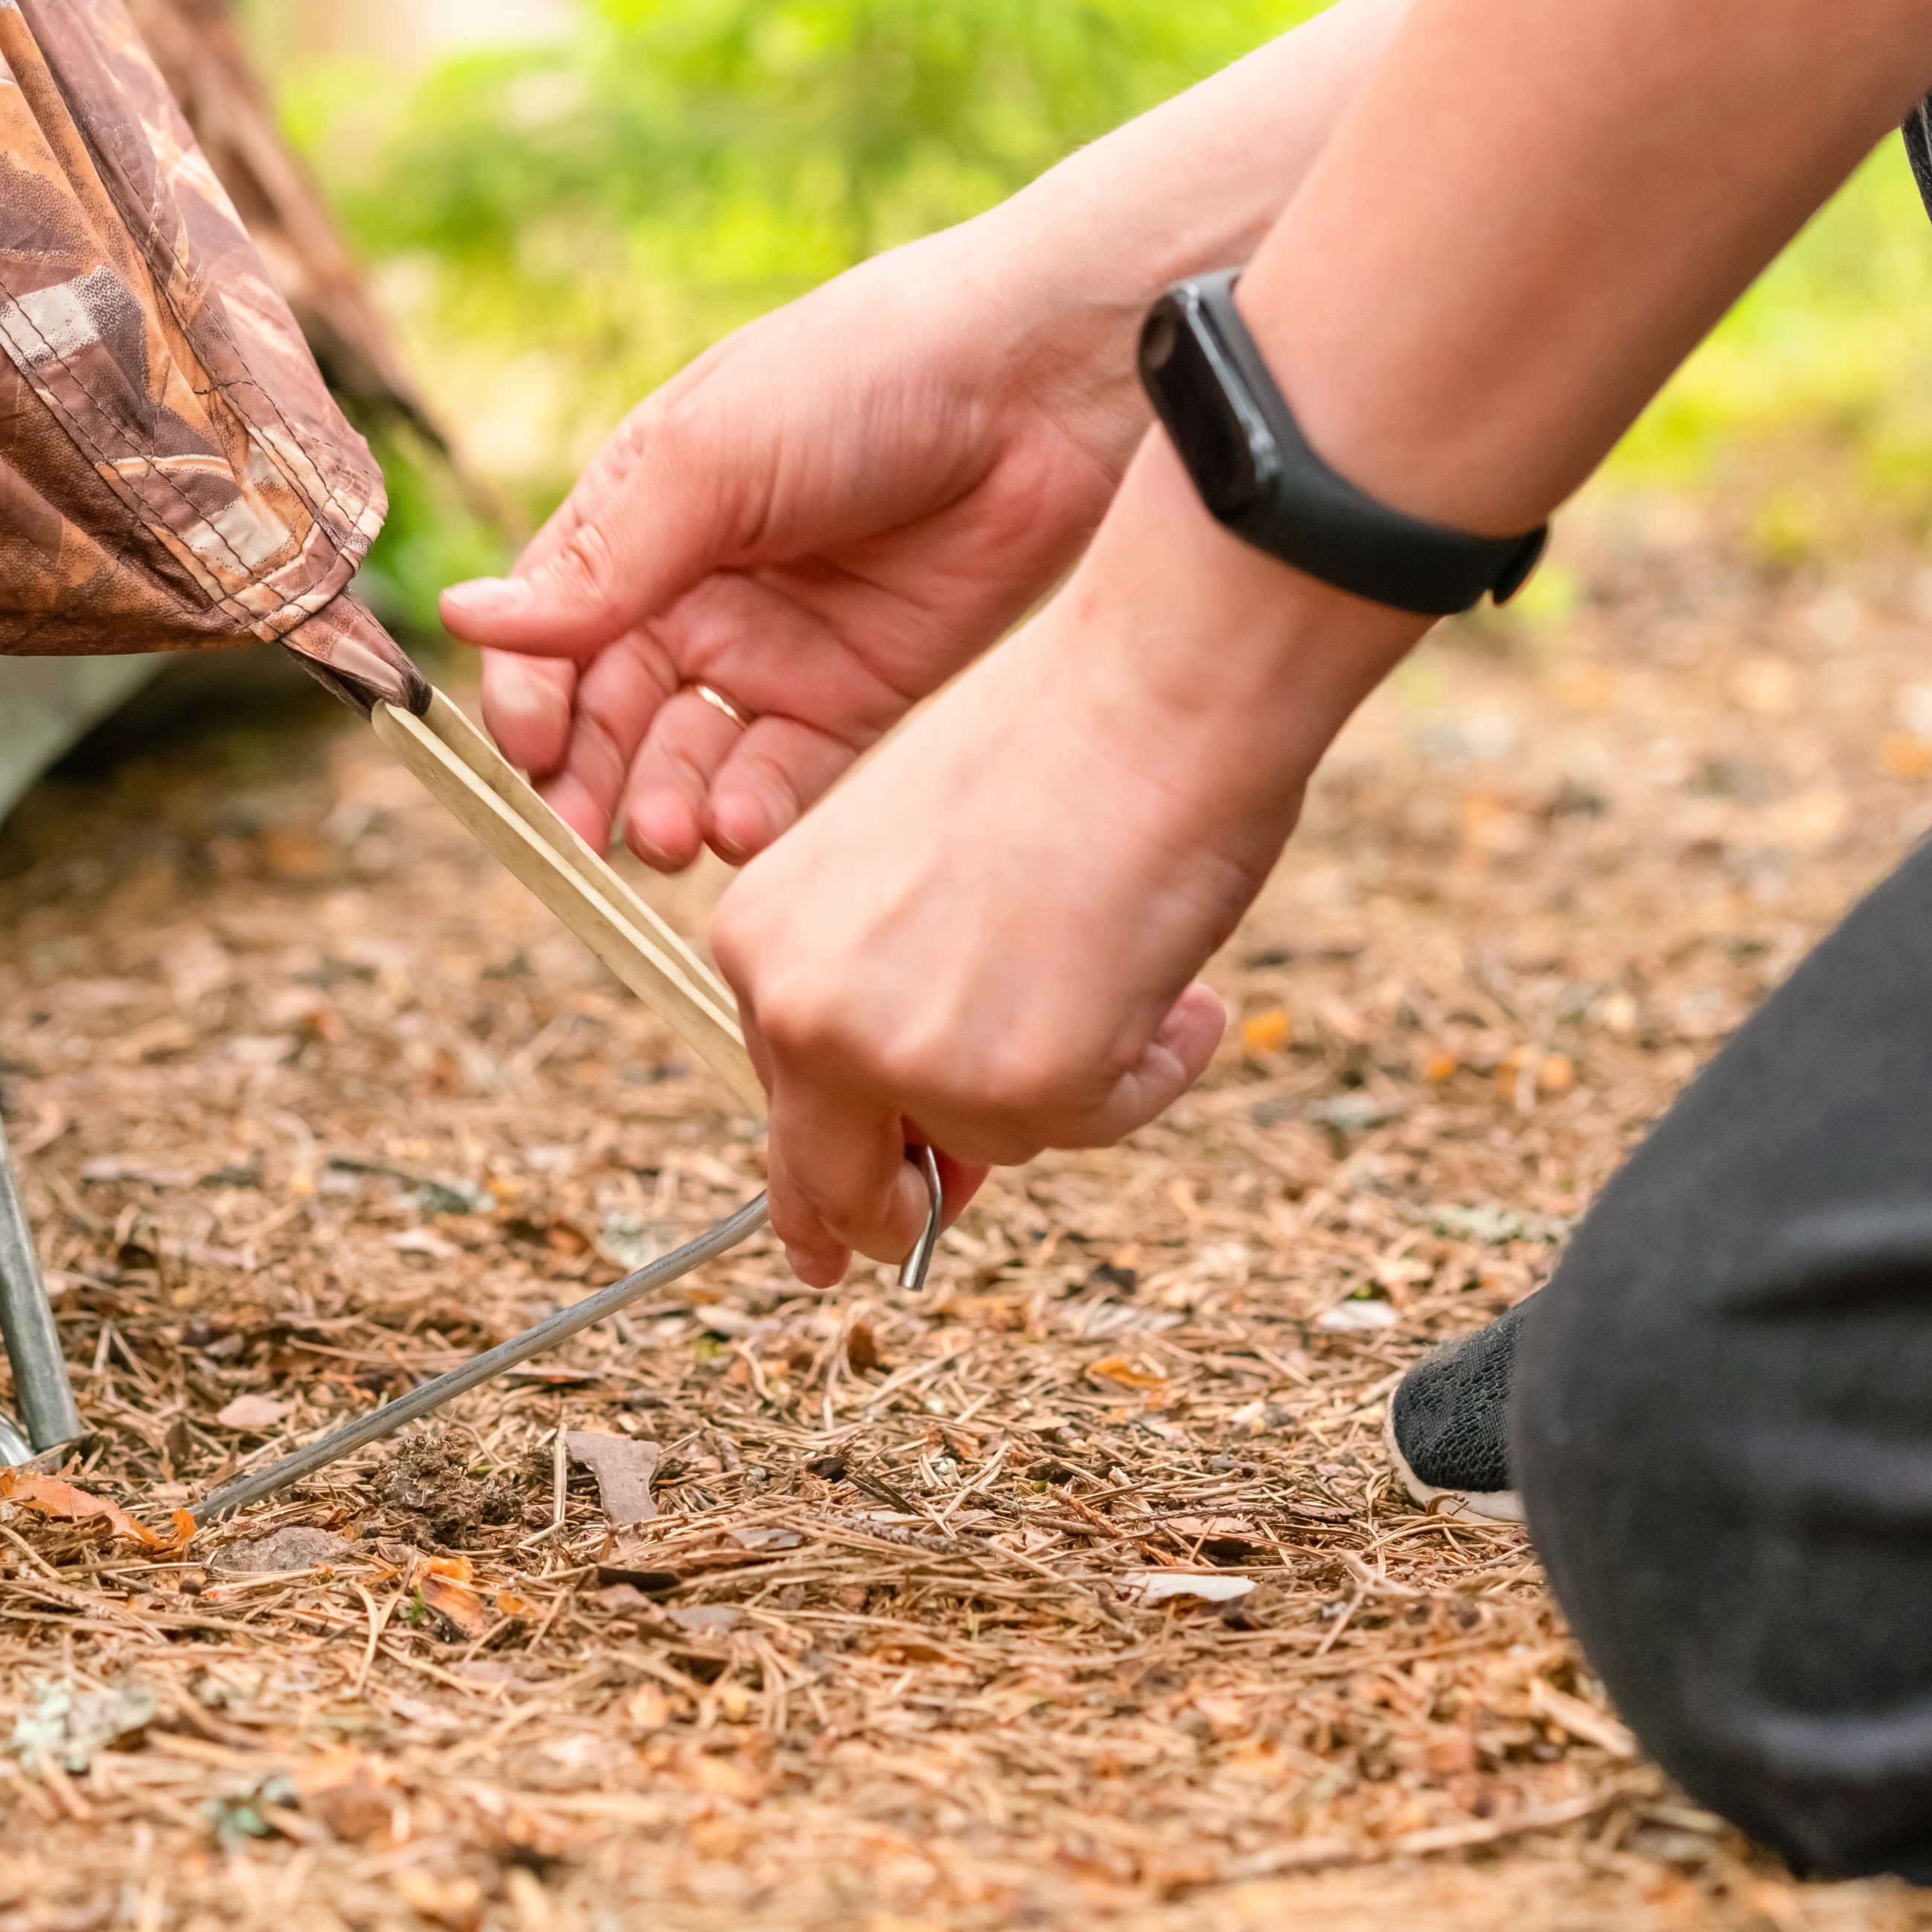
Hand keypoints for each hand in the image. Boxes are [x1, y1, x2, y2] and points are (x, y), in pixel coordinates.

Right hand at [438, 217, 1143, 865]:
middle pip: (608, 710)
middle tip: (578, 836)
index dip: (528, 694)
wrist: (1040, 382)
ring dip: (661, 804)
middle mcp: (694, 589)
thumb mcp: (709, 459)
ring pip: (686, 757)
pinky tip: (733, 829)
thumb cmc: (861, 376)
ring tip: (666, 838)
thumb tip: (464, 620)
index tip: (530, 750)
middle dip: (585, 778)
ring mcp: (777, 646)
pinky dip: (750, 811)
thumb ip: (601, 563)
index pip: (548, 628)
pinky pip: (785, 776)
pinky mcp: (860, 693)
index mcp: (637, 515)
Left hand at [711, 446, 1425, 1281]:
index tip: (827, 1238)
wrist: (1148, 690)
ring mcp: (902, 1060)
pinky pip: (1095, 1125)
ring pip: (991, 1143)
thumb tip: (928, 1144)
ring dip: (1069, 1080)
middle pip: (833, 1179)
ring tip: (1120, 957)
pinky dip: (1152, 1068)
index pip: (777, 1087)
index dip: (825, 1166)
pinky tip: (1174, 982)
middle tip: (911, 1241)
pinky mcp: (1014, 1090)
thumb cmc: (1050, 746)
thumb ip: (887, 991)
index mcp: (757, 938)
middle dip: (886, 1218)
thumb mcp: (907, 874)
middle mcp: (801, 1010)